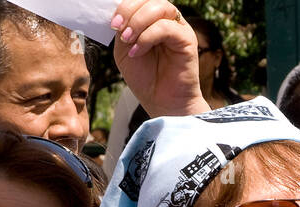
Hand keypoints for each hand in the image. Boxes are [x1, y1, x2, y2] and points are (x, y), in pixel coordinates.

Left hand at [111, 0, 208, 117]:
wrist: (162, 102)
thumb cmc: (145, 78)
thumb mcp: (124, 49)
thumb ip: (123, 28)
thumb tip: (119, 13)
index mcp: (152, 19)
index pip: (139, 0)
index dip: (124, 6)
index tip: (112, 24)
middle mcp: (167, 19)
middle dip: (129, 10)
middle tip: (119, 29)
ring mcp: (178, 28)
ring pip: (160, 6)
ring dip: (138, 21)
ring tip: (128, 41)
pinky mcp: (187, 40)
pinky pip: (166, 27)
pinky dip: (148, 37)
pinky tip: (138, 51)